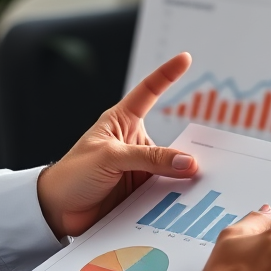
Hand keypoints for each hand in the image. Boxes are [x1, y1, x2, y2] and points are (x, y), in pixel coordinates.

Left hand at [36, 52, 198, 238]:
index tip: (185, 58)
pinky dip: (176, 199)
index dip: (167, 74)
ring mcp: (139, 170)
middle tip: (216, 156)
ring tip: (204, 187)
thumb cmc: (72, 174)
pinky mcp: (141, 194)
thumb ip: (149, 158)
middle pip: (172, 140)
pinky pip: (166, 193)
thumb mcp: (110, 157)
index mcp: (122, 122)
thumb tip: (188, 162)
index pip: (148, 92)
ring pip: (172, 170)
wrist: (54, 212)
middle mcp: (134, 143)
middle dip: (191, 149)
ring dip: (184, 180)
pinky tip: (188, 206)